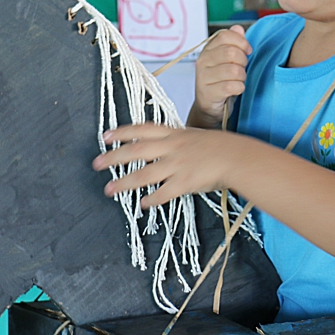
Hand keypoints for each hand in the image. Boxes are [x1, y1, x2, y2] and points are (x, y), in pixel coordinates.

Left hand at [93, 124, 250, 207]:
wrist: (238, 156)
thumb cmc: (219, 146)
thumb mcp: (195, 135)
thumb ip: (176, 140)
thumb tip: (161, 146)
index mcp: (174, 133)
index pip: (142, 129)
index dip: (122, 132)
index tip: (106, 136)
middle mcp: (172, 147)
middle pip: (136, 151)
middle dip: (114, 157)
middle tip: (96, 163)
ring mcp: (177, 165)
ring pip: (144, 174)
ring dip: (124, 182)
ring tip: (109, 189)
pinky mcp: (185, 182)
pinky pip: (163, 193)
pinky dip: (152, 199)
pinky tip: (142, 204)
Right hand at [191, 25, 250, 126]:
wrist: (209, 106)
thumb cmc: (221, 81)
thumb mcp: (227, 60)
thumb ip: (233, 42)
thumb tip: (238, 28)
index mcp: (207, 50)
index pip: (225, 36)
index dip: (241, 42)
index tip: (247, 50)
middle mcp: (202, 61)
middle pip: (231, 52)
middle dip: (243, 61)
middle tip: (242, 68)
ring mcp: (203, 78)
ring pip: (234, 70)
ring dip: (242, 76)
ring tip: (238, 80)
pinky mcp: (208, 93)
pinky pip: (232, 86)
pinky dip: (239, 88)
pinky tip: (236, 89)